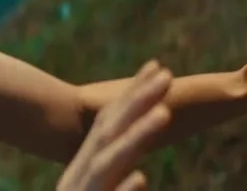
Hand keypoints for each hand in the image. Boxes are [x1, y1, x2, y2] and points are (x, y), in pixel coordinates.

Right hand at [57, 61, 172, 190]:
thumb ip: (113, 181)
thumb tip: (140, 174)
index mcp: (83, 169)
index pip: (109, 124)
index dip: (132, 95)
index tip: (157, 68)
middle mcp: (79, 178)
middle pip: (109, 133)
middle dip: (137, 102)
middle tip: (167, 75)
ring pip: (108, 163)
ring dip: (135, 136)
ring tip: (164, 114)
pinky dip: (123, 190)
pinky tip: (140, 178)